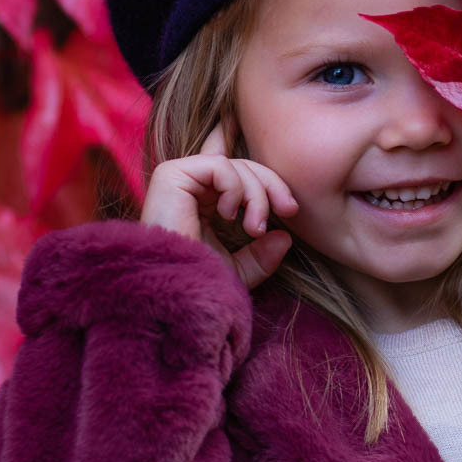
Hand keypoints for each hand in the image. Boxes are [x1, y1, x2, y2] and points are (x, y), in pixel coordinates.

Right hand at [141, 124, 297, 289]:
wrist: (177, 295)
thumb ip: (262, 256)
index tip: (291, 209)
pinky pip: (220, 166)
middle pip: (243, 167)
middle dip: (272, 185)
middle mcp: (190, 189)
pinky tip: (227, 216)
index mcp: (203, 203)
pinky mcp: (170, 175)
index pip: (238, 175)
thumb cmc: (199, 286)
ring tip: (255, 229)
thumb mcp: (238, 272)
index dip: (268, 182)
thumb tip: (285, 238)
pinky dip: (234, 188)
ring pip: (235, 166)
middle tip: (289, 210)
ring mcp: (178, 180)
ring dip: (256, 195)